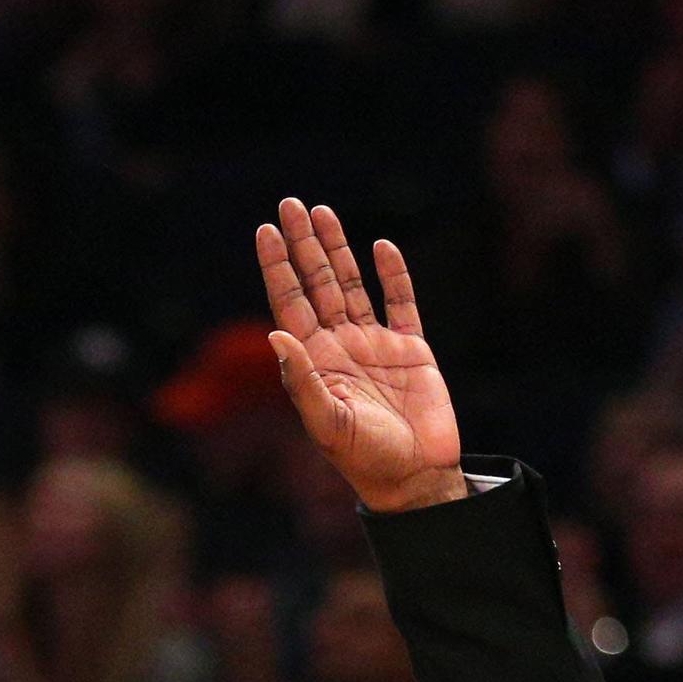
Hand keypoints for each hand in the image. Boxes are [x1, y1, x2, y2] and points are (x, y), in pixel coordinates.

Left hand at [255, 199, 465, 513]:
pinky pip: (401, 302)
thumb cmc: (365, 458)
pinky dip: (393, 274)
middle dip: (304, 245)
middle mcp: (340, 346)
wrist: (416, 477)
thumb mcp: (326, 422)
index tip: (266, 231)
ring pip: (352, 284)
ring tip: (322, 211)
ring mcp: (375, 344)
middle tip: (290, 204)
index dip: (278, 267)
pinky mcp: (411, 348)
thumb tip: (275, 335)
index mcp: (315, 361)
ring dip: (338, 249)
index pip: (289, 303)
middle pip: (317, 283)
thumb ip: (300, 380)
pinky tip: (381, 247)